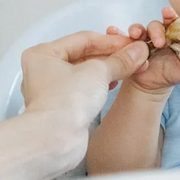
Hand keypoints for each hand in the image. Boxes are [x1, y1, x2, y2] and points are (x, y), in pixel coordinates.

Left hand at [21, 31, 148, 127]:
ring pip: (84, 73)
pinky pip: (84, 89)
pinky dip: (100, 85)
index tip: (130, 44)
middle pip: (83, 55)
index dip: (110, 40)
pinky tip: (115, 84)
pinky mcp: (62, 107)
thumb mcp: (98, 72)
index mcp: (43, 54)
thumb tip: (136, 52)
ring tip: (129, 68)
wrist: (56, 140)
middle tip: (133, 55)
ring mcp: (52, 90)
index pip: (83, 39)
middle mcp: (44, 70)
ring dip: (108, 70)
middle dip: (111, 56)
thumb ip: (119, 60)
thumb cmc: (64, 103)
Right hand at [107, 7, 179, 93]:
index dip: (171, 15)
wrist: (152, 85)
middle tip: (159, 41)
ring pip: (138, 29)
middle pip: (156, 24)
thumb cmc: (171, 73)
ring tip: (134, 34)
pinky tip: (112, 31)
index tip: (169, 13)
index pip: (174, 21)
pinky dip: (116, 33)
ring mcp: (142, 39)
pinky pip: (121, 37)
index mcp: (174, 35)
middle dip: (156, 29)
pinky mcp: (129, 46)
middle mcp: (158, 34)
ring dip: (135, 29)